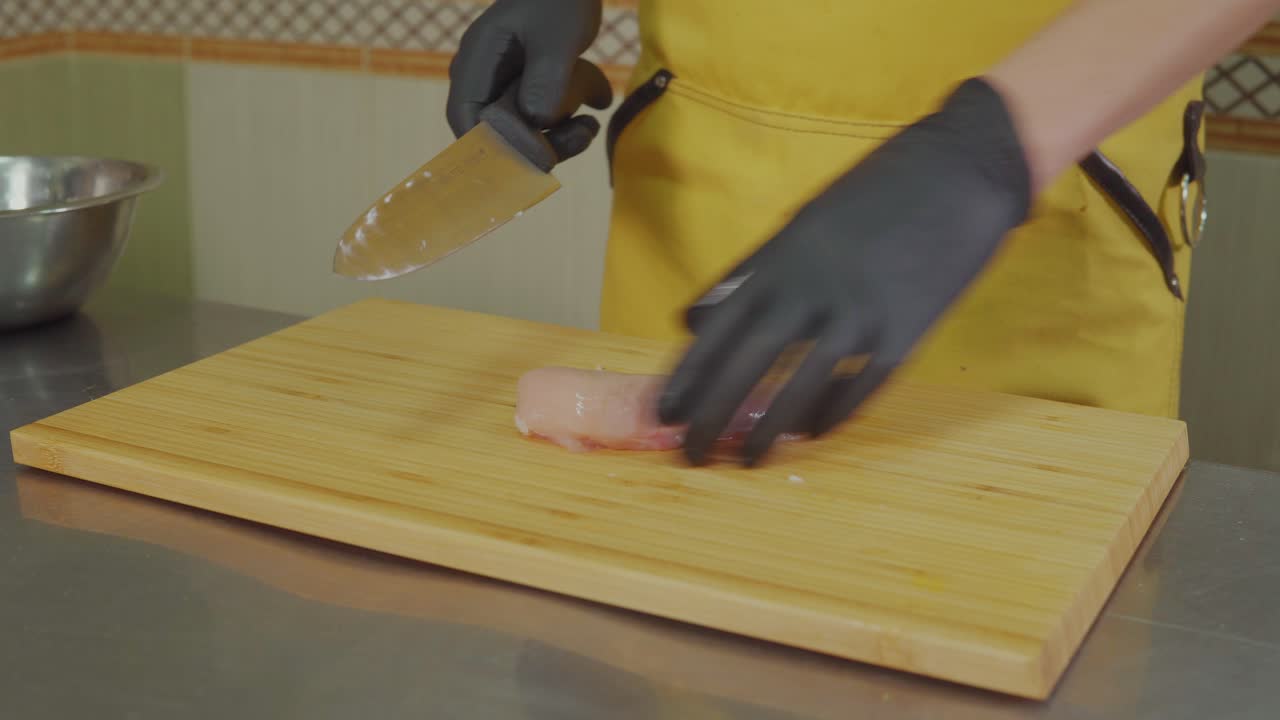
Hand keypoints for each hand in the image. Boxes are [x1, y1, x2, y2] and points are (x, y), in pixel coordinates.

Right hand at [447, 0, 612, 162]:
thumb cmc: (561, 0)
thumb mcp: (559, 37)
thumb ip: (546, 76)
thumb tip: (536, 120)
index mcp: (477, 60)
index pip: (465, 117)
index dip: (492, 148)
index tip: (533, 159)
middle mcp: (483, 77)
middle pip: (495, 133)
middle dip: (538, 145)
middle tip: (582, 134)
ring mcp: (502, 85)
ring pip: (521, 132)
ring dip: (558, 136)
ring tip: (591, 123)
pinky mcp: (524, 90)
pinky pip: (538, 121)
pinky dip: (565, 124)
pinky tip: (594, 109)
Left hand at [657, 77, 1033, 466]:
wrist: (960, 168)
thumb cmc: (876, 192)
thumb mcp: (803, 221)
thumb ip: (754, 272)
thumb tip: (697, 318)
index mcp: (781, 257)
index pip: (717, 327)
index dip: (688, 375)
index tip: (665, 411)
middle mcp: (812, 288)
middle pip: (748, 364)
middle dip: (712, 415)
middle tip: (690, 453)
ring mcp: (860, 312)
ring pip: (800, 386)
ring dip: (768, 430)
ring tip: (746, 460)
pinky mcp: (906, 332)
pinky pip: (860, 387)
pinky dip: (831, 415)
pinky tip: (813, 434)